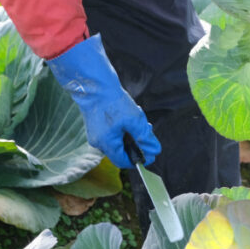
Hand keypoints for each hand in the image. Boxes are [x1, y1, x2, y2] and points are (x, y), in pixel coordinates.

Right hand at [46, 34, 160, 168]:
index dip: (139, 159)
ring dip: (131, 132)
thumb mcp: (134, 120)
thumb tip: (155, 151)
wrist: (94, 86)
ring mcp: (95, 135)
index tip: (150, 152)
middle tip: (147, 128)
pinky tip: (128, 113)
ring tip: (138, 116)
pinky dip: (123, 127)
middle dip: (137, 142)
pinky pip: (112, 133)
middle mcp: (99, 143)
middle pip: (122, 151)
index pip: (124, 162)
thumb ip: (145, 137)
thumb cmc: (113, 102)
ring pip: (118, 141)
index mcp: (107, 144)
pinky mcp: (95, 126)